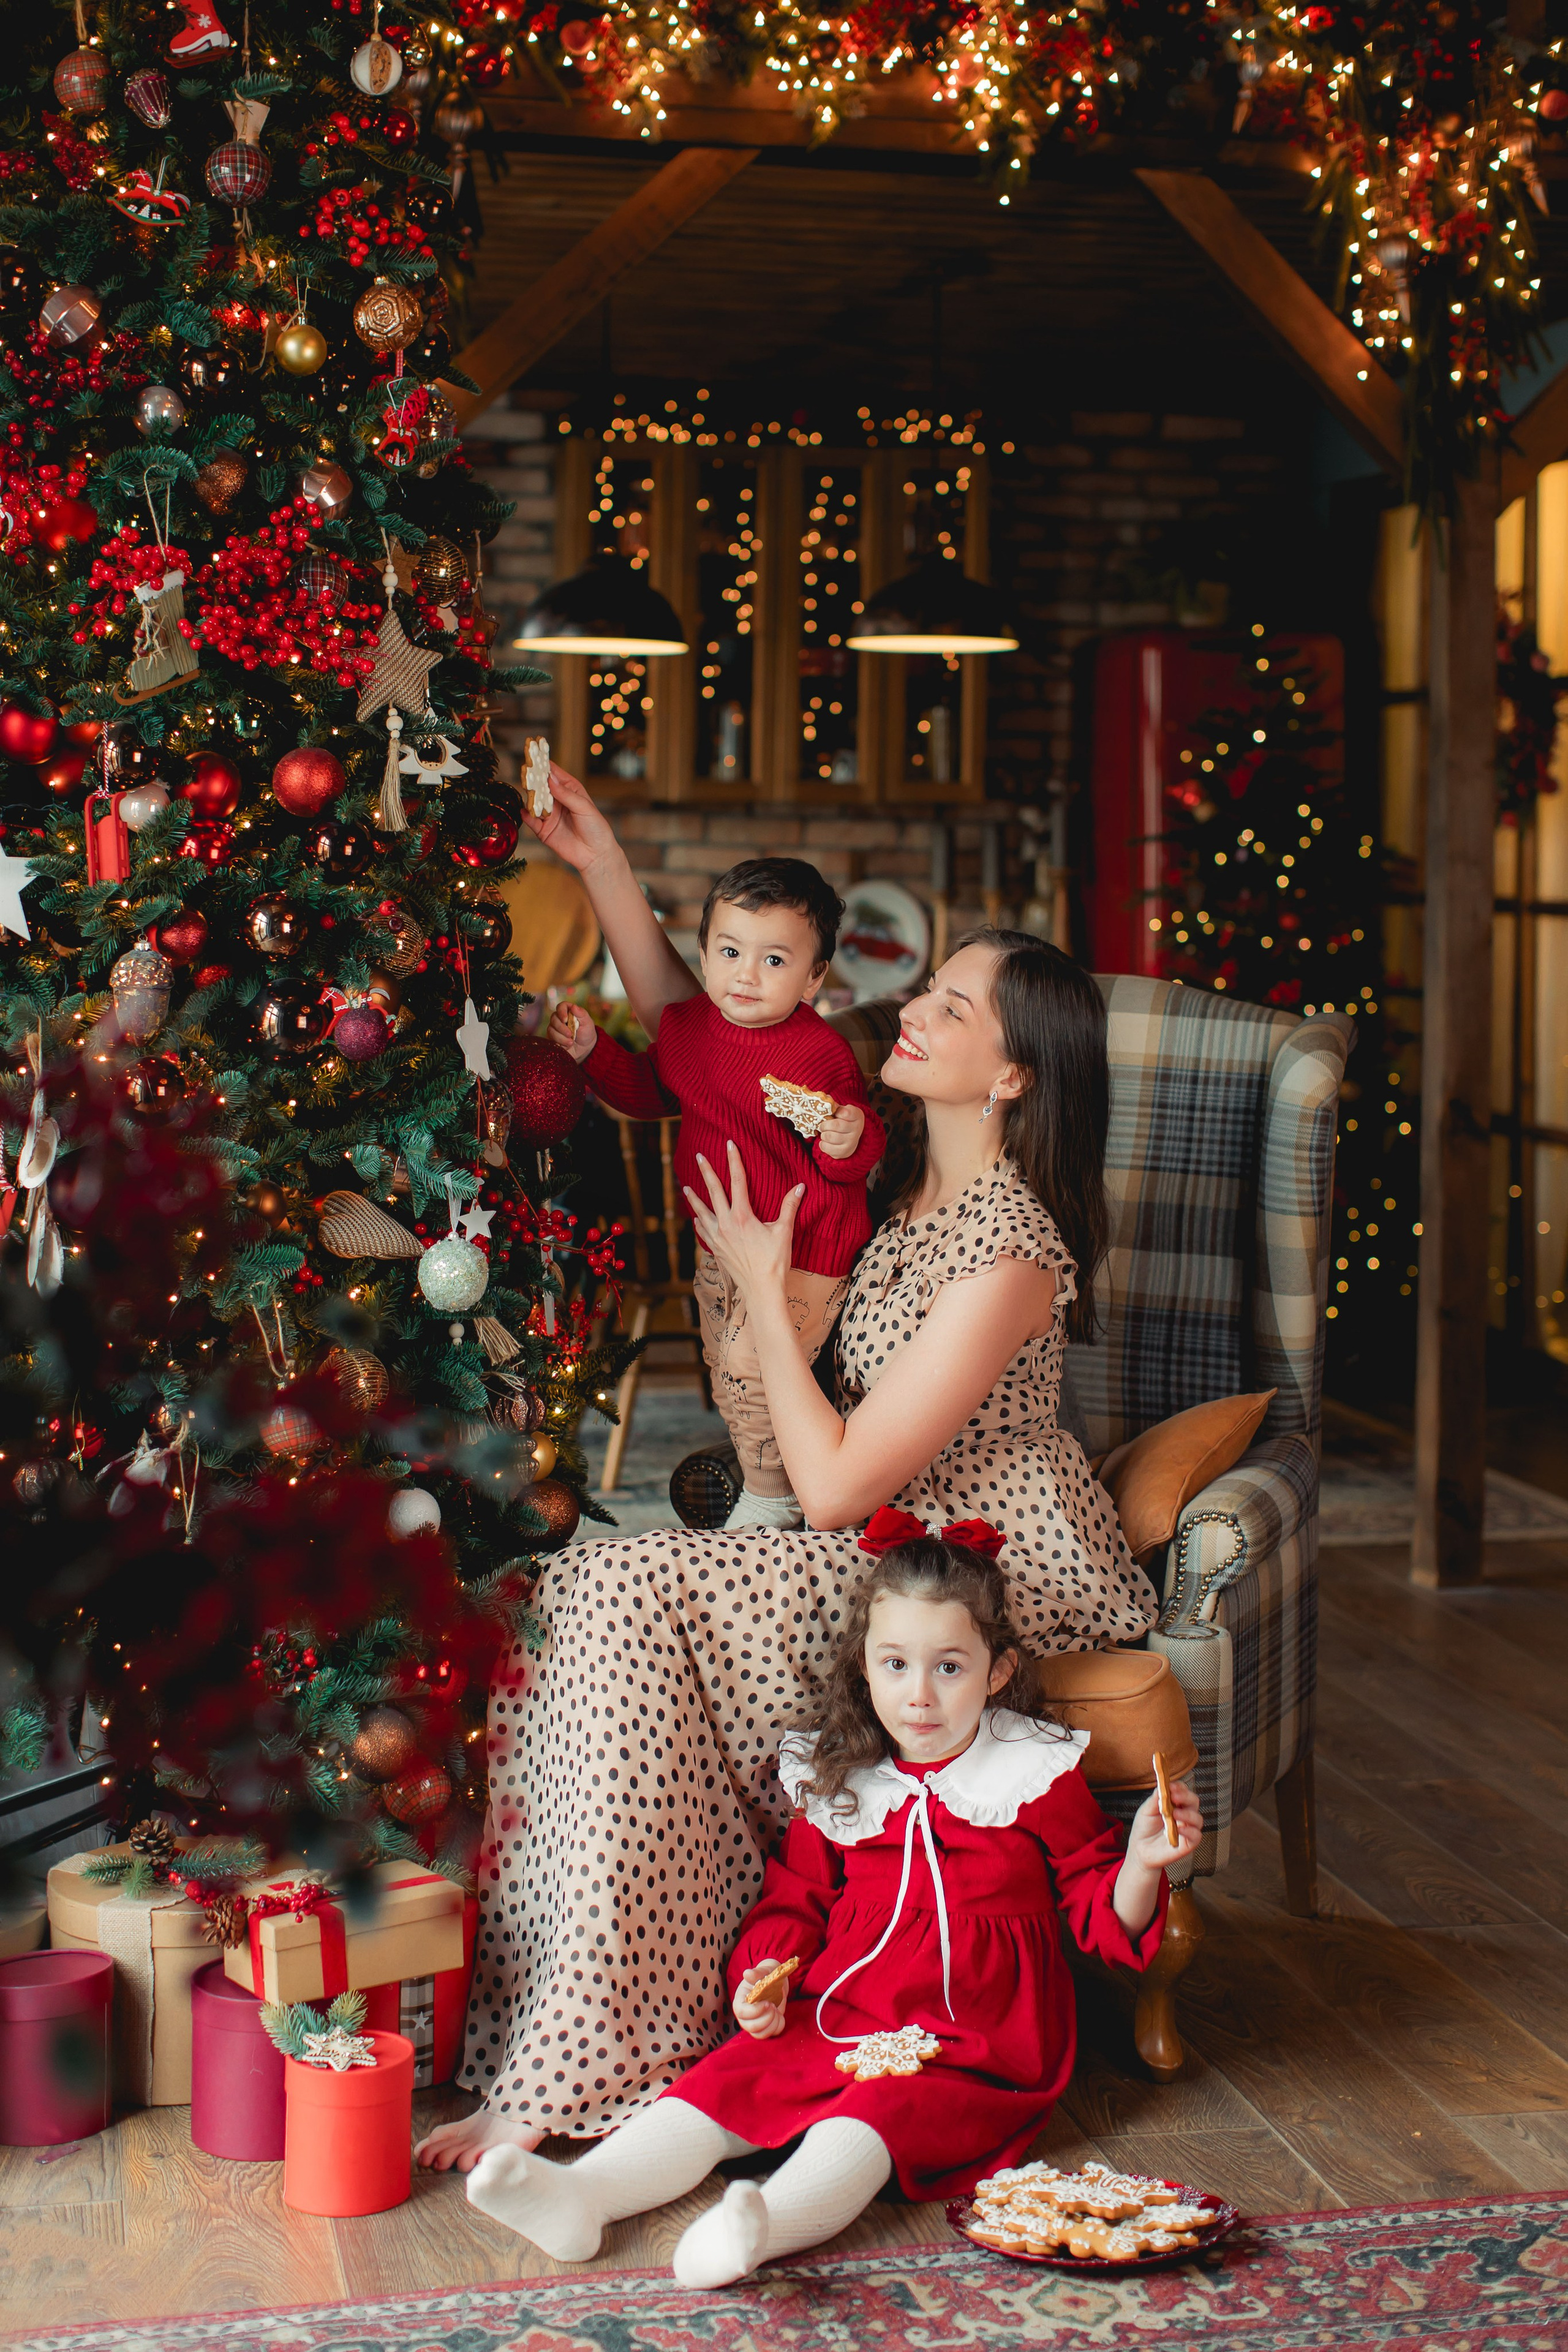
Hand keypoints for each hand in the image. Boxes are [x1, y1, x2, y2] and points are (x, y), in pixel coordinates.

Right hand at [521, 761, 620, 876]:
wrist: (595, 854)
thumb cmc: (595, 827)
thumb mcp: (583, 807)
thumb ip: (566, 794)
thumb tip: (550, 779)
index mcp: (570, 790)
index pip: (554, 774)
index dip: (544, 765)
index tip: (535, 755)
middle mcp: (557, 801)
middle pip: (541, 786)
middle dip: (534, 779)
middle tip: (526, 772)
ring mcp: (549, 815)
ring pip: (535, 802)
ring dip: (530, 796)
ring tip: (526, 789)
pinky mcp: (543, 830)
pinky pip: (531, 821)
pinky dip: (527, 815)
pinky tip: (525, 810)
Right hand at [547, 1002, 593, 1062]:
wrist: (585, 1047)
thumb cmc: (586, 1032)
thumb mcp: (587, 1022)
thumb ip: (581, 1013)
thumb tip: (573, 1006)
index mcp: (568, 1011)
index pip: (561, 1006)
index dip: (561, 1012)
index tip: (565, 1019)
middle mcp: (559, 1018)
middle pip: (554, 1018)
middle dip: (561, 1028)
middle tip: (570, 1034)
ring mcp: (555, 1028)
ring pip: (551, 1030)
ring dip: (561, 1037)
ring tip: (571, 1042)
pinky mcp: (552, 1037)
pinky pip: (551, 1039)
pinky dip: (559, 1042)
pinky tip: (567, 1045)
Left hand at [683, 1141, 801, 1304]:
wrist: (761, 1290)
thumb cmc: (775, 1262)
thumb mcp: (784, 1231)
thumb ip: (789, 1207)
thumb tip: (800, 1186)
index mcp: (742, 1216)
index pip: (737, 1181)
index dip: (734, 1160)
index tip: (729, 1144)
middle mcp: (725, 1224)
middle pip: (713, 1191)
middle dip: (706, 1172)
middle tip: (698, 1156)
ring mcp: (718, 1238)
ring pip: (702, 1212)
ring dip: (694, 1199)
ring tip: (685, 1188)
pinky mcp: (716, 1250)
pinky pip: (703, 1232)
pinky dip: (699, 1223)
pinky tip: (696, 1219)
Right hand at [733, 1961, 788, 2039]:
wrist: (776, 1982)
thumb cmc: (768, 1975)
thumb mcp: (765, 1971)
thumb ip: (757, 1973)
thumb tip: (747, 1974)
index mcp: (741, 1999)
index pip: (741, 2011)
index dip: (754, 2011)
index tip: (768, 2003)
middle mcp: (745, 2014)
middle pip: (750, 2027)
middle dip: (765, 2019)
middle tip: (773, 2005)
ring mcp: (754, 2022)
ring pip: (759, 2034)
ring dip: (772, 2023)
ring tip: (776, 2010)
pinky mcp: (765, 2028)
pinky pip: (770, 2034)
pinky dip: (778, 2026)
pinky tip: (780, 2015)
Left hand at [817, 1101, 864, 1160]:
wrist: (851, 1138)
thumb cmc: (844, 1121)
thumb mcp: (842, 1111)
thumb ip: (834, 1105)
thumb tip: (826, 1099)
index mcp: (857, 1116)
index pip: (846, 1112)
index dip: (837, 1112)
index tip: (836, 1114)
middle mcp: (857, 1129)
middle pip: (835, 1125)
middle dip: (825, 1125)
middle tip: (823, 1125)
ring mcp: (851, 1142)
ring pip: (829, 1136)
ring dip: (823, 1134)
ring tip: (825, 1133)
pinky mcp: (844, 1152)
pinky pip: (826, 1147)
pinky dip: (822, 1143)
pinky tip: (826, 1141)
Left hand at [1126, 1779, 1202, 1872]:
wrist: (1140, 1850)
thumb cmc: (1144, 1828)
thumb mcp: (1146, 1811)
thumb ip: (1156, 1799)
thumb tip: (1162, 1785)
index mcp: (1175, 1804)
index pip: (1183, 1792)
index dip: (1180, 1787)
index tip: (1171, 1786)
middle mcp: (1184, 1815)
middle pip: (1194, 1802)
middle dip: (1186, 1797)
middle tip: (1174, 1797)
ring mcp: (1187, 1829)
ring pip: (1198, 1819)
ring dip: (1188, 1814)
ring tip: (1174, 1814)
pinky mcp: (1188, 1844)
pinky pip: (1196, 1836)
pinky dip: (1190, 1831)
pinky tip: (1179, 1829)